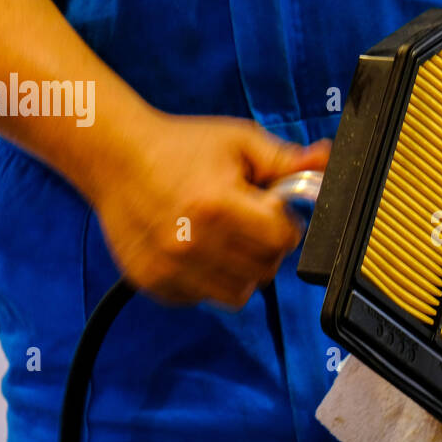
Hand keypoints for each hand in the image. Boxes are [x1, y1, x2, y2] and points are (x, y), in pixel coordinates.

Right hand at [87, 110, 328, 307]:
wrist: (115, 157)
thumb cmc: (180, 147)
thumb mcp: (238, 142)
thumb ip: (285, 160)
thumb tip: (326, 163)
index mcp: (217, 205)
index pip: (283, 240)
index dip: (285, 225)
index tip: (272, 213)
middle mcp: (191, 243)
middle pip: (265, 270)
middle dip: (266, 247)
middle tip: (248, 223)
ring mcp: (170, 268)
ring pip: (238, 294)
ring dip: (242, 271)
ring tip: (225, 240)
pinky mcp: (154, 284)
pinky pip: (203, 299)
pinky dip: (208, 280)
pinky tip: (196, 249)